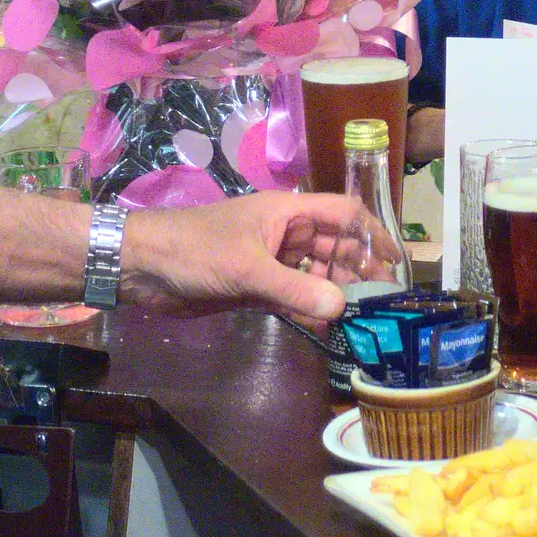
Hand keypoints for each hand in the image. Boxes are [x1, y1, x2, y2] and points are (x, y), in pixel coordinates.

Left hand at [121, 190, 402, 319]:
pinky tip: (325, 324)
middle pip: (336, 246)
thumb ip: (296, 291)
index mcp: (289, 211)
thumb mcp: (248, 269)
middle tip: (382, 299)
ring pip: (317, 273)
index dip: (373, 233)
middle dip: (360, 269)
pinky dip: (310, 307)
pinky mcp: (256, 285)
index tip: (397, 261)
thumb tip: (342, 308)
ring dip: (336, 291)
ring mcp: (271, 259)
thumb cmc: (195, 251)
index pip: (345, 214)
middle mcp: (286, 233)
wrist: (140, 268)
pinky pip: (294, 295)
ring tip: (359, 316)